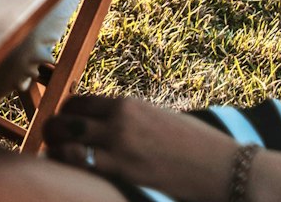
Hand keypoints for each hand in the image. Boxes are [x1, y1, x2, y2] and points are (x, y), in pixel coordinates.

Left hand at [42, 95, 242, 201]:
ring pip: (65, 142)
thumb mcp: (159, 119)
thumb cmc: (198, 146)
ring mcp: (120, 145)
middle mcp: (119, 120)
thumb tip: (109, 124)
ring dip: (56, 151)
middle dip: (54, 131)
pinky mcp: (125, 170)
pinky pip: (82, 166)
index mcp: (127, 104)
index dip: (65, 116)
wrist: (226, 167)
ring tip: (59, 160)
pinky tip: (72, 177)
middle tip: (55, 143)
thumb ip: (131, 120)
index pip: (77, 103)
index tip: (65, 127)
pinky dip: (70, 169)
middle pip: (65, 119)